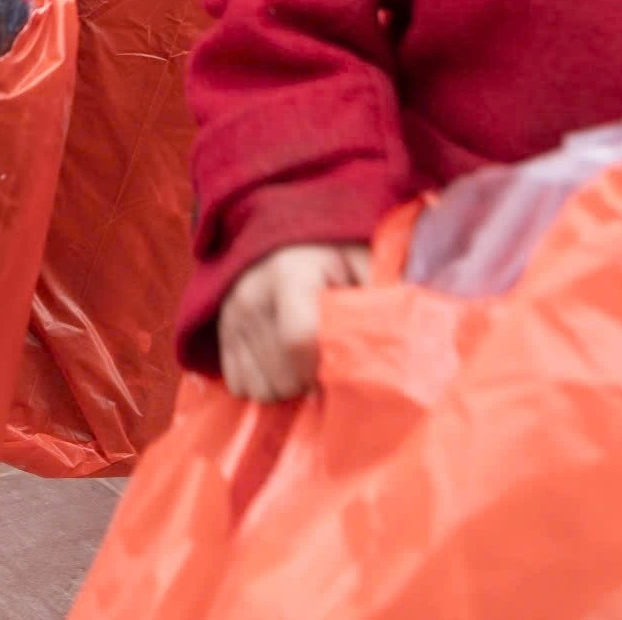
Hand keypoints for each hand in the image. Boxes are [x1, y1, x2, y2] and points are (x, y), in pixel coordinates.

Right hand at [217, 242, 371, 403]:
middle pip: (281, 374)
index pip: (299, 339)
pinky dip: (264, 384)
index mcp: (289, 272)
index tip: (341, 373)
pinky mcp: (221, 329)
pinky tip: (283, 364)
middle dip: (310, 383)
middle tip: (328, 365)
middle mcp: (251, 293)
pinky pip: (239, 386)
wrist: (284, 233)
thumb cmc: (334, 251)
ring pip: (260, 388)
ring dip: (288, 387)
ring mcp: (231, 313)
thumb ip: (380, 298)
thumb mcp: (363, 261)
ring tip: (306, 364)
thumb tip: (400, 344)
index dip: (323, 367)